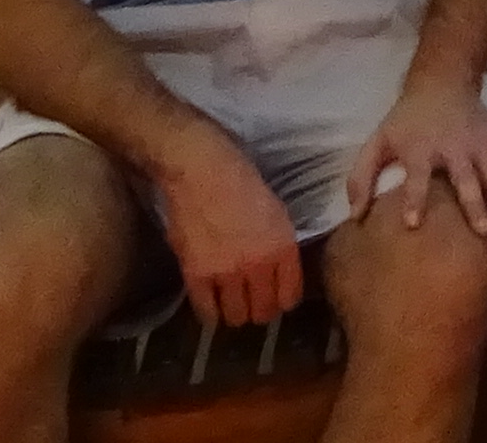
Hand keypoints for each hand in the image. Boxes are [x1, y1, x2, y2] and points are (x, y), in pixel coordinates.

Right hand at [149, 124, 305, 328]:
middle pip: (263, 312)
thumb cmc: (241, 179)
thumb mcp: (276, 210)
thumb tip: (278, 269)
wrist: (200, 169)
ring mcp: (226, 273)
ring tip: (233, 302)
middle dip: (261, 310)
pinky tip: (212, 303)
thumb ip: (279, 244)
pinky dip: (211, 313)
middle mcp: (258, 266)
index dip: (284, 301)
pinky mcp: (196, 275)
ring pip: (236, 317)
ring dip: (236, 313)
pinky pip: (207, 312)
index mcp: (283, 247)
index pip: (290, 296)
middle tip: (254, 300)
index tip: (277, 298)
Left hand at [346, 62, 486, 248]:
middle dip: (474, 206)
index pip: (417, 176)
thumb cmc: (407, 119)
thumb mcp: (378, 140)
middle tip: (481, 234)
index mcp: (421, 148)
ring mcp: (479, 145)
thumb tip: (356, 216)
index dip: (414, 198)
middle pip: (466, 179)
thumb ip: (362, 177)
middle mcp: (454, 147)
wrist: (444, 80)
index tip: (413, 223)